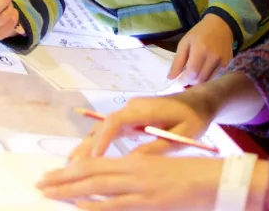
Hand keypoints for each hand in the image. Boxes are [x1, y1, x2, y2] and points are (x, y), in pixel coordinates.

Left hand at [38, 155, 223, 210]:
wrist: (216, 180)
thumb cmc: (190, 176)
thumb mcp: (158, 173)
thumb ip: (135, 177)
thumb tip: (112, 187)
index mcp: (136, 161)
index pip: (97, 163)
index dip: (74, 169)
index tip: (54, 174)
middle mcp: (134, 170)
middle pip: (92, 173)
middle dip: (63, 179)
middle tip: (40, 183)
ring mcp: (140, 187)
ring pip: (97, 187)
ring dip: (70, 191)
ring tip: (48, 193)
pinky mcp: (149, 203)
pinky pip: (115, 206)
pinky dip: (94, 206)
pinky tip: (78, 207)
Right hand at [70, 87, 215, 159]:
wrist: (199, 101)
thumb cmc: (193, 119)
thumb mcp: (180, 136)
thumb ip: (157, 147)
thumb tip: (133, 162)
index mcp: (145, 109)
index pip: (116, 121)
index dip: (102, 140)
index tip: (93, 159)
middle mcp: (132, 107)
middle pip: (103, 125)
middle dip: (86, 146)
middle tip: (71, 168)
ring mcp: (130, 111)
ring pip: (102, 128)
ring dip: (87, 145)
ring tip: (70, 166)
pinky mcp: (130, 118)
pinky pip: (109, 130)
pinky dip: (96, 143)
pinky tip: (84, 157)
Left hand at [168, 14, 233, 84]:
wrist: (220, 25)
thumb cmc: (199, 32)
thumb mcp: (185, 43)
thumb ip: (177, 61)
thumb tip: (170, 78)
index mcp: (200, 49)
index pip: (192, 72)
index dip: (184, 80)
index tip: (179, 80)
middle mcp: (213, 57)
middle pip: (200, 79)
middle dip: (190, 82)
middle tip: (185, 78)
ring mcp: (222, 61)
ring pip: (208, 81)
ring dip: (199, 81)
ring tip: (193, 75)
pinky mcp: (227, 63)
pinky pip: (215, 76)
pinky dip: (207, 77)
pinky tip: (203, 70)